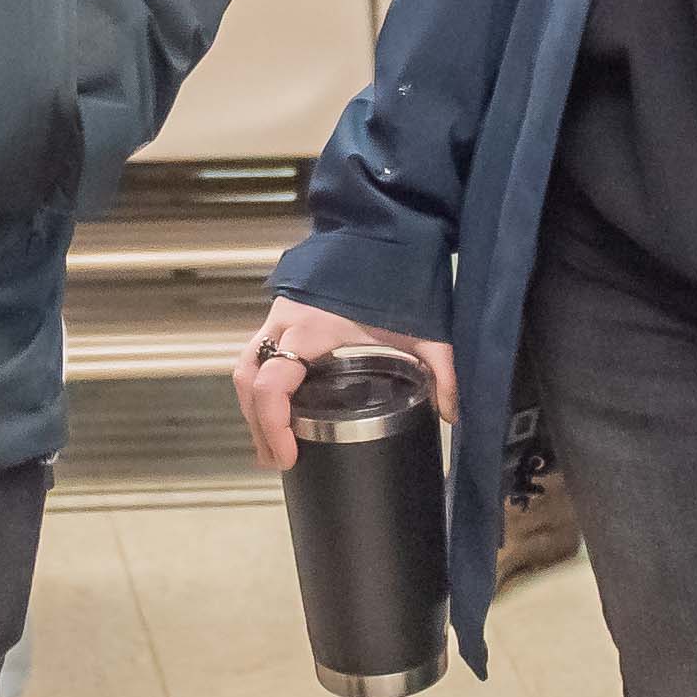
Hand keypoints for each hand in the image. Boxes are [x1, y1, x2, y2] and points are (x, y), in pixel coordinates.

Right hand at [234, 296, 451, 473]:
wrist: (380, 235)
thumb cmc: (396, 280)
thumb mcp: (422, 329)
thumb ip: (441, 369)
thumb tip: (451, 414)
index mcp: (312, 330)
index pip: (272, 383)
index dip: (272, 424)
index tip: (288, 455)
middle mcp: (285, 324)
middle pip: (248, 381)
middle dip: (257, 426)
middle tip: (278, 461)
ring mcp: (277, 318)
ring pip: (245, 369)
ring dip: (253, 409)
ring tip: (273, 447)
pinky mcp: (281, 318)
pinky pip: (256, 358)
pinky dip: (259, 389)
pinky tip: (277, 413)